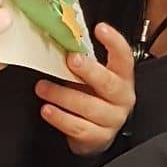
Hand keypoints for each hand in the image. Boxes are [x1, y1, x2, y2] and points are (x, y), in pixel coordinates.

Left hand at [35, 23, 134, 155]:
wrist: (94, 133)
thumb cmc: (90, 97)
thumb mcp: (89, 77)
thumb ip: (82, 61)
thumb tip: (59, 39)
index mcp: (122, 77)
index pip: (124, 56)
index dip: (114, 42)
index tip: (100, 28)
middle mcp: (121, 97)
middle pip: (108, 83)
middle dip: (89, 71)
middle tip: (71, 60)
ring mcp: (112, 119)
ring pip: (89, 107)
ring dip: (63, 96)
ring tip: (43, 88)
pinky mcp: (99, 137)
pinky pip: (78, 127)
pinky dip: (60, 118)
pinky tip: (47, 110)